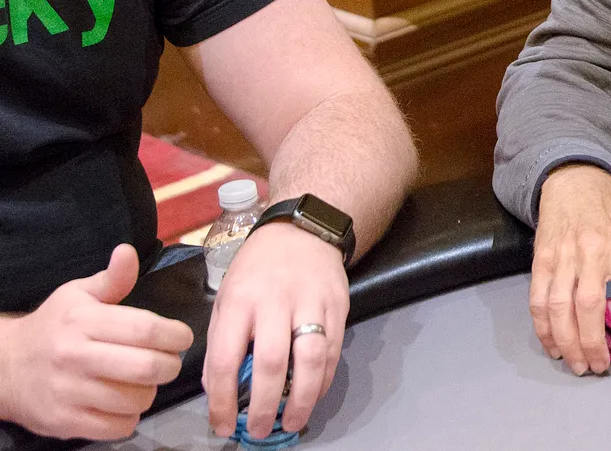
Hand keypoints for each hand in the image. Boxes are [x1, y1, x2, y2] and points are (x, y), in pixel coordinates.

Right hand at [0, 244, 192, 440]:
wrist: (6, 368)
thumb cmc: (54, 327)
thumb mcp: (77, 295)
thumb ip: (112, 279)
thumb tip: (128, 252)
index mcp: (83, 322)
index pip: (144, 329)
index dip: (174, 334)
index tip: (182, 337)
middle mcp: (75, 357)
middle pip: (146, 367)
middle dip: (170, 365)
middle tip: (168, 362)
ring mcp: (68, 393)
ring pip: (136, 400)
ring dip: (150, 392)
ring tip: (142, 381)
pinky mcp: (64, 423)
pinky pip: (118, 427)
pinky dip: (130, 418)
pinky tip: (123, 402)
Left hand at [202, 221, 348, 438]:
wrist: (302, 232)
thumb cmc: (256, 270)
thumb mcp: (226, 298)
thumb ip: (221, 342)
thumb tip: (219, 390)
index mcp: (239, 301)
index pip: (227, 359)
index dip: (223, 400)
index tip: (223, 426)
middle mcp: (275, 302)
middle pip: (271, 363)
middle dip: (265, 405)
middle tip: (259, 431)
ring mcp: (311, 302)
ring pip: (311, 358)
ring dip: (302, 398)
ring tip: (293, 421)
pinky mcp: (338, 305)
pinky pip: (334, 350)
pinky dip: (323, 379)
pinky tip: (313, 395)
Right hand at [530, 164, 610, 374]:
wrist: (576, 184)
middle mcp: (594, 251)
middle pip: (590, 307)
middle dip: (593, 345)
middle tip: (598, 368)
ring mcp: (564, 255)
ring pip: (559, 307)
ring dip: (566, 343)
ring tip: (576, 364)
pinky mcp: (541, 259)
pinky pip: (537, 300)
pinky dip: (543, 328)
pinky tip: (553, 344)